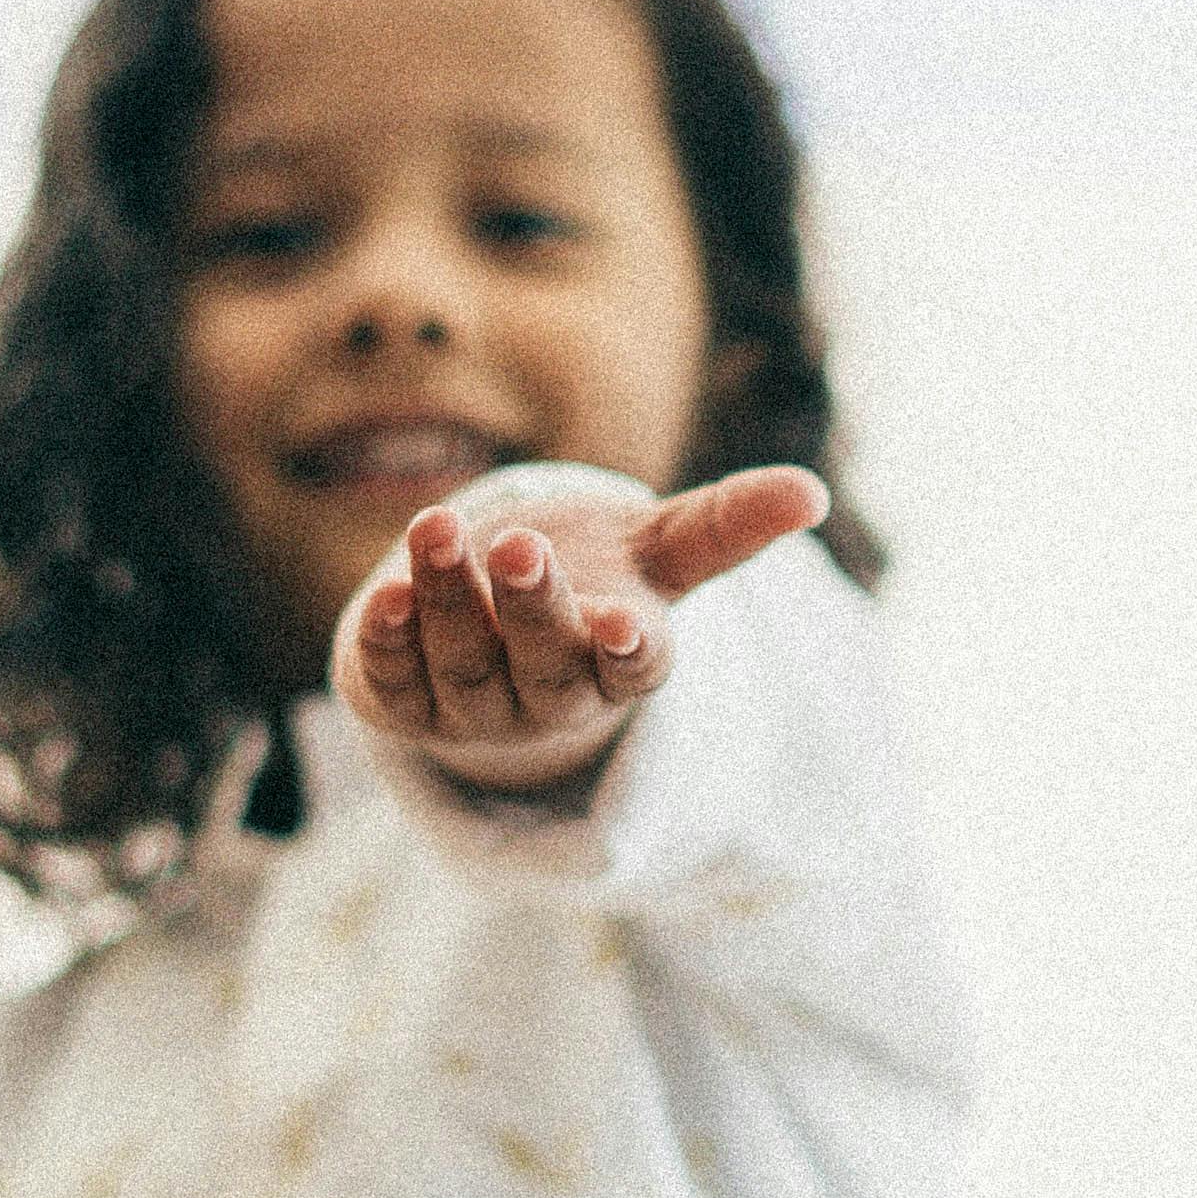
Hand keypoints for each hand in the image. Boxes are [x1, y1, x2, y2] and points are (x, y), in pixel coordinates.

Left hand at [338, 465, 830, 789]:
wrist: (487, 623)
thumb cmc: (589, 578)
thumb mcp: (657, 551)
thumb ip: (726, 523)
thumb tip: (814, 490)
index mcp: (619, 663)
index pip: (633, 670)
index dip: (625, 650)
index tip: (620, 620)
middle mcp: (551, 695)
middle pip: (543, 666)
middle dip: (532, 608)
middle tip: (520, 546)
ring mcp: (476, 707)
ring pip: (463, 664)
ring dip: (448, 601)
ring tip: (434, 527)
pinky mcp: (407, 704)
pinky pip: (395, 682)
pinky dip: (387, 641)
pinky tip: (383, 595)